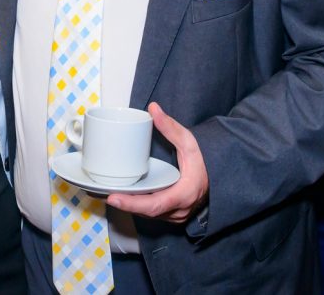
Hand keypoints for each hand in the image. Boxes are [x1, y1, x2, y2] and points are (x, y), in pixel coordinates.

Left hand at [107, 102, 208, 223]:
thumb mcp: (190, 142)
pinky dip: (138, 206)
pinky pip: (153, 213)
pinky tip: (124, 196)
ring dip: (129, 206)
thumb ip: (171, 127)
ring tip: (107, 193)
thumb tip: (153, 108)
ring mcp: (177, 215)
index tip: (113, 198)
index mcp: (184, 194)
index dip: (132, 204)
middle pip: (147, 212)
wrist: (221, 177)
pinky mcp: (173, 214)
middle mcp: (180, 210)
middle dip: (124, 205)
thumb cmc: (206, 161)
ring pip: (149, 215)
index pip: (154, 205)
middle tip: (102, 194)